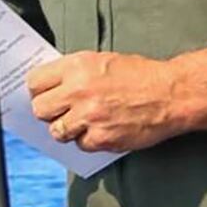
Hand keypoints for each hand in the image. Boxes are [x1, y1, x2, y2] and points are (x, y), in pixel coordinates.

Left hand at [28, 51, 183, 154]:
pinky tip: (101, 130)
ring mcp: (89, 117)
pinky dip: (88, 141)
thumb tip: (50, 86)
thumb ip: (74, 73)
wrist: (171, 94)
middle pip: (39, 109)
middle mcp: (79, 91)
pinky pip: (80, 145)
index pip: (34, 82)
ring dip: (66, 129)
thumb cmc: (140, 75)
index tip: (44, 94)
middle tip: (61, 111)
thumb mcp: (102, 61)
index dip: (38, 90)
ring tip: (81, 122)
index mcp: (77, 67)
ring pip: (56, 131)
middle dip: (48, 112)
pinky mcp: (102, 139)